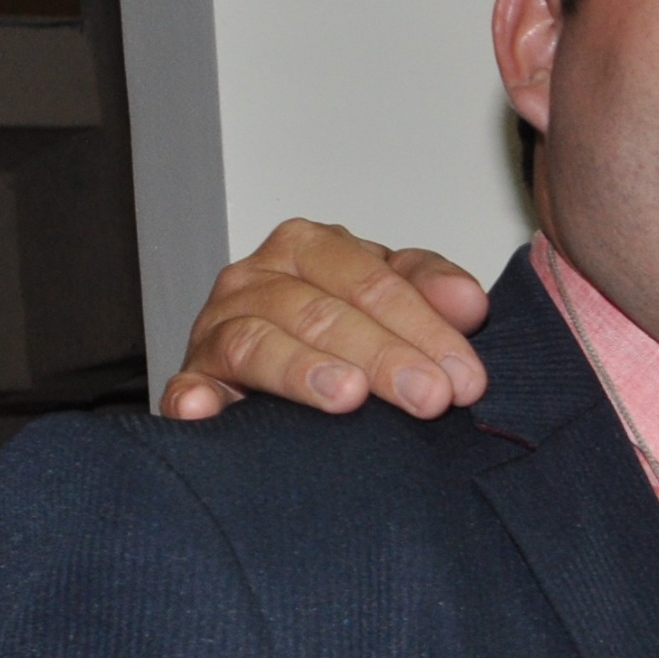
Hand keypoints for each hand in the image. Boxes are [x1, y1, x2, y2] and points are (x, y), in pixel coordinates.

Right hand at [162, 219, 494, 422]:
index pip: (372, 282)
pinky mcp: (193, 379)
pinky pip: (188, 385)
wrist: (278, 371)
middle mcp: (256, 278)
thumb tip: (470, 303)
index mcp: (309, 248)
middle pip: (321, 312)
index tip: (465, 379)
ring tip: (346, 397)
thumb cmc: (344, 327)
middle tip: (429, 398)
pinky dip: (194, 396)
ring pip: (259, 341)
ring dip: (302, 370)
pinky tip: (208, 409)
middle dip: (382, 356)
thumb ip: (431, 290)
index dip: (424, 329)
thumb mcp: (395, 297)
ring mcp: (217, 327)